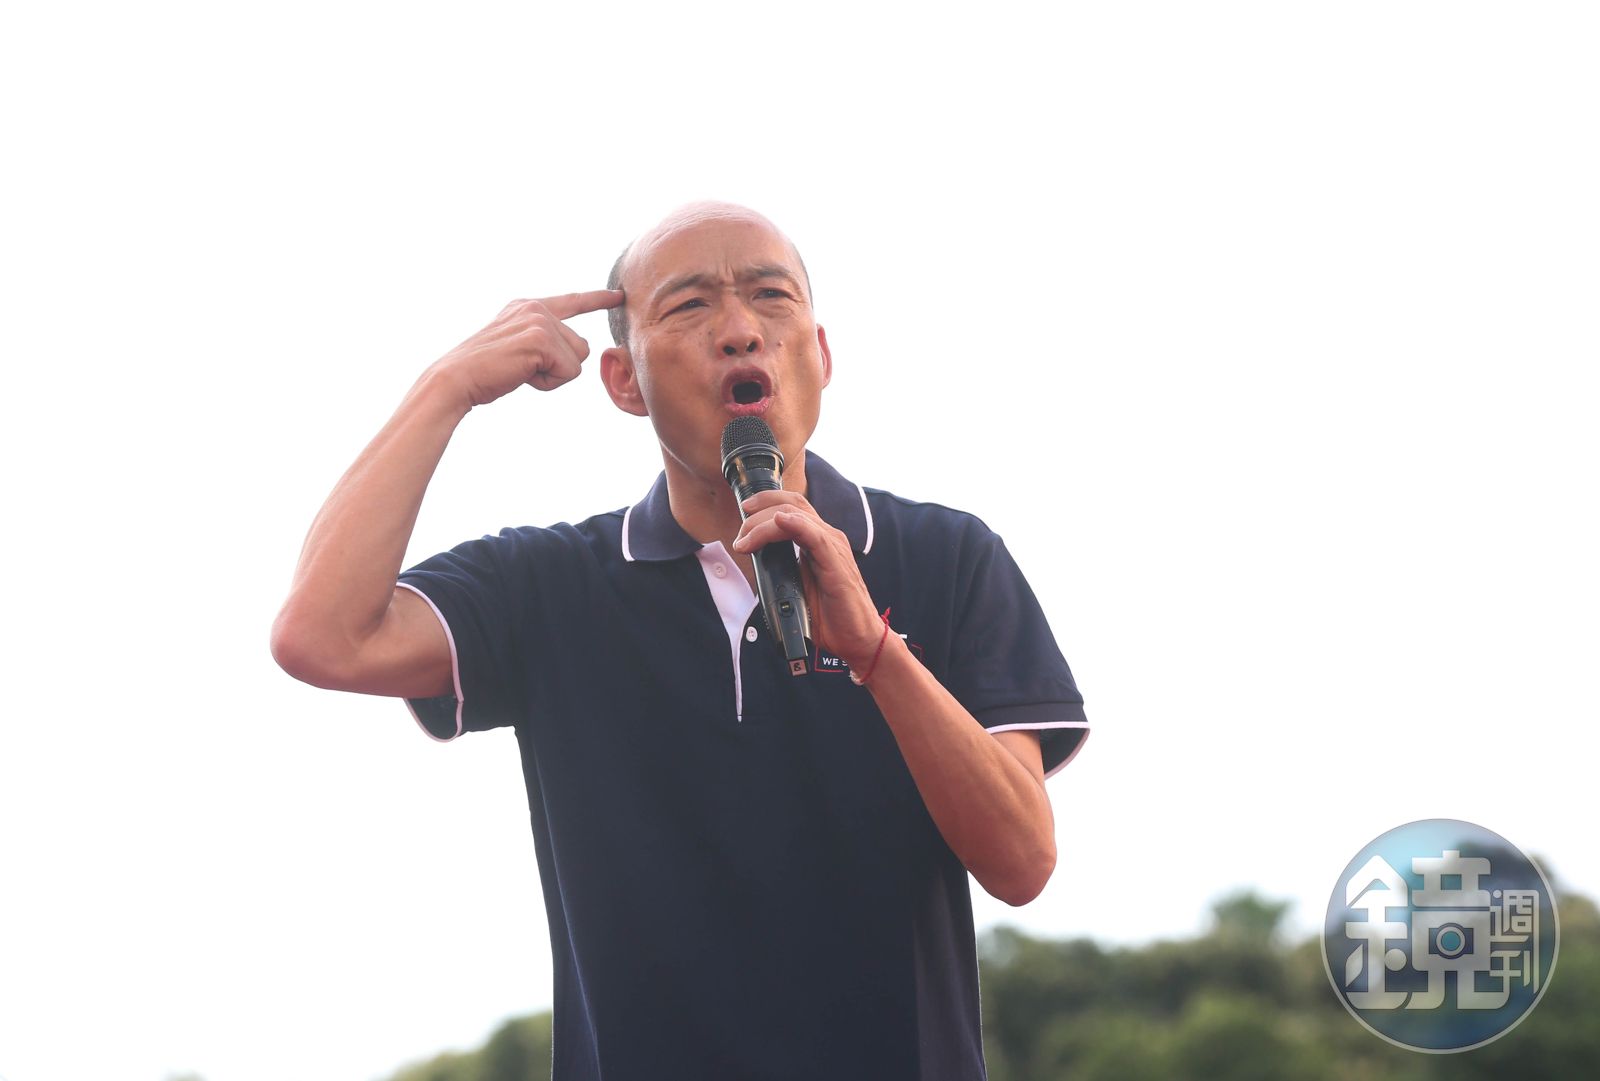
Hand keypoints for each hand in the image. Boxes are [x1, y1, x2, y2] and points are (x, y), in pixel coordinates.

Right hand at [431, 290, 622, 408]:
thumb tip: (580, 347)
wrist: (456, 379)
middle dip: (558, 367)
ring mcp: (539, 320)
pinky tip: (522, 375)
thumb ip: (542, 341)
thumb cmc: (484, 373)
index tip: (619, 295)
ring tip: (520, 370)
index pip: (572, 302)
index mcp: (527, 307)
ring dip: (553, 375)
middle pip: (581, 346)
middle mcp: (535, 308)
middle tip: (520, 368)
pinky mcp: (541, 338)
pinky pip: (569, 371)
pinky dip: (549, 382)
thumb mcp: (516, 347)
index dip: (597, 299)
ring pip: (578, 359)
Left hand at [732, 490, 884, 667]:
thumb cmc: (831, 616)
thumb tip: (756, 562)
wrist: (858, 639)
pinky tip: (780, 521)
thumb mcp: (798, 586)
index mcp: (818, 540)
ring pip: (796, 516)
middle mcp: (828, 538)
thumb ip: (782, 568)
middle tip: (740, 534)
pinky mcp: (837, 564)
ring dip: (765, 524)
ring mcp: (834, 548)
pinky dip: (795, 524)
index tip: (743, 513)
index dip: (766, 503)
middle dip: (759, 512)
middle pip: (791, 505)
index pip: (792, 507)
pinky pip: (815, 536)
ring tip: (746, 540)